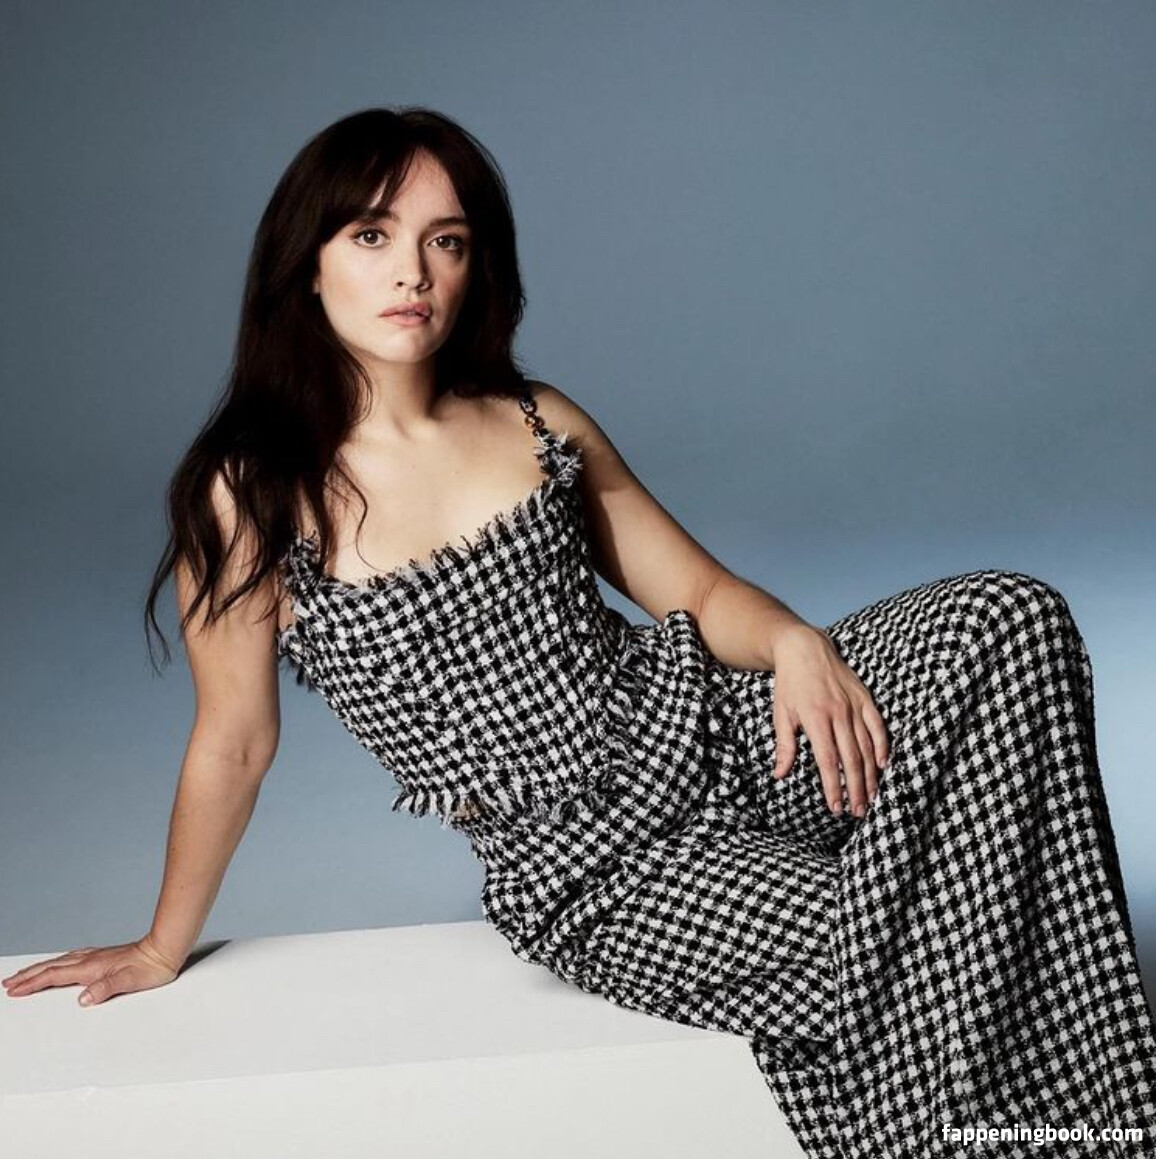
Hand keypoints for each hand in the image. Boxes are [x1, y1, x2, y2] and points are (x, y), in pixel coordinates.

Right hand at [2, 933, 182, 1006]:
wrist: (165, 949)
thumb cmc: (151, 966)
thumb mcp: (129, 981)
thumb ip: (105, 989)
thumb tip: (84, 999)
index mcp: (91, 967)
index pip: (54, 975)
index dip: (32, 983)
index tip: (14, 990)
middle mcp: (91, 960)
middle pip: (52, 967)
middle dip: (29, 975)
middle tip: (9, 982)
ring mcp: (97, 956)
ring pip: (60, 961)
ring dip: (41, 968)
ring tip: (26, 974)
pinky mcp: (104, 956)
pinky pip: (72, 959)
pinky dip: (58, 963)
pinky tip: (61, 964)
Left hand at [770, 622, 889, 817]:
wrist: (804, 648)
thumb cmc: (789, 684)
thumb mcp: (781, 714)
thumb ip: (784, 746)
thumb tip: (780, 774)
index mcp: (815, 718)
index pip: (827, 760)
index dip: (833, 786)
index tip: (835, 807)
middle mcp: (838, 713)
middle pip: (851, 759)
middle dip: (855, 789)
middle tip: (857, 812)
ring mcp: (854, 705)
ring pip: (867, 746)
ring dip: (870, 774)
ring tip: (870, 797)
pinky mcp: (865, 698)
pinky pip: (878, 725)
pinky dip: (883, 746)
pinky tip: (883, 765)